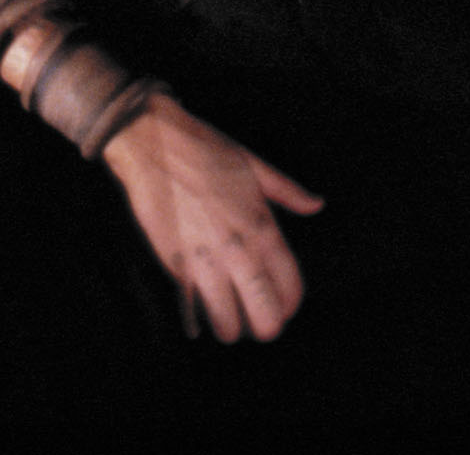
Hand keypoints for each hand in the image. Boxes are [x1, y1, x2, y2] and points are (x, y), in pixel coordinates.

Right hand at [102, 93, 322, 343]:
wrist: (153, 143)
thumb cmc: (204, 148)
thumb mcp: (254, 164)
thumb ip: (288, 191)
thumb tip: (316, 205)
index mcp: (263, 227)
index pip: (290, 286)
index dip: (289, 304)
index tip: (283, 305)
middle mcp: (240, 251)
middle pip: (265, 315)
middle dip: (266, 326)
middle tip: (258, 322)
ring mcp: (206, 262)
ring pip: (228, 323)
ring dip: (231, 326)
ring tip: (228, 321)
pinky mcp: (175, 266)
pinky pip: (195, 307)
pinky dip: (201, 312)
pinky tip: (203, 304)